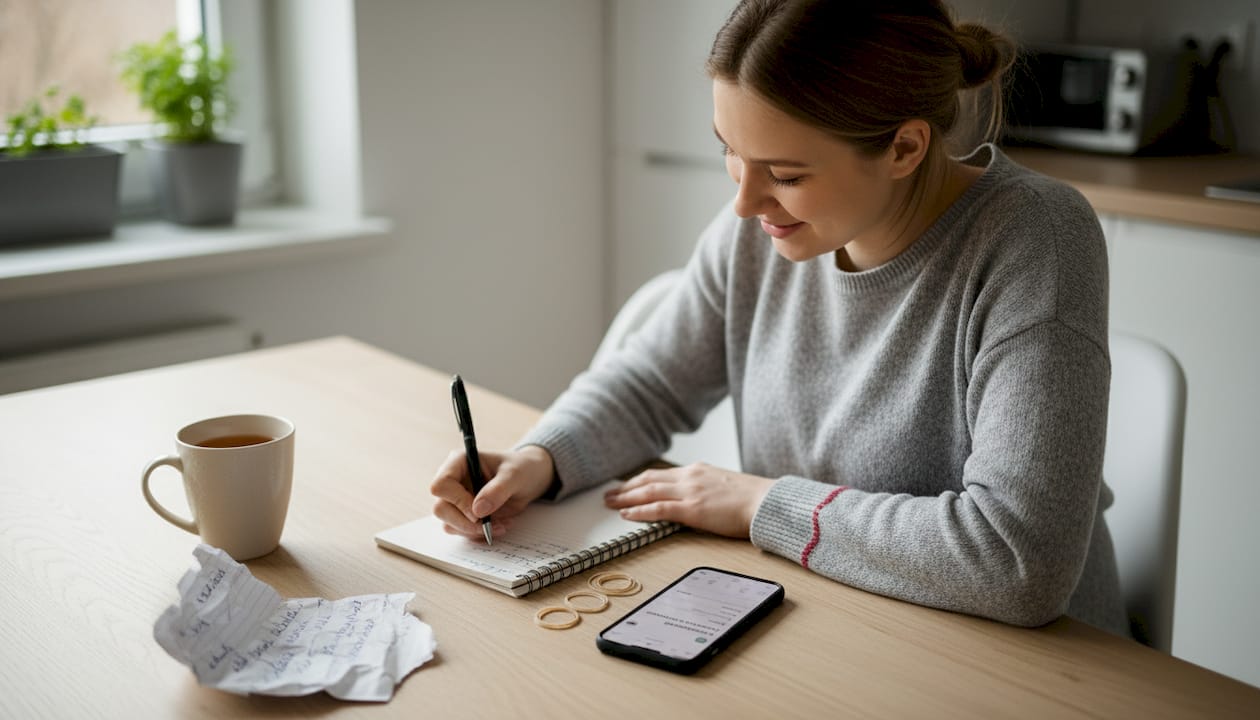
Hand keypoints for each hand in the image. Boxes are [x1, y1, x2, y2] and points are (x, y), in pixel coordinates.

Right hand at [430, 444, 555, 540]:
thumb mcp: (515, 475)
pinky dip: (480, 534)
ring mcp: (456, 500)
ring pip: (449, 524)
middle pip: (440, 509)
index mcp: (459, 462)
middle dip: (465, 523)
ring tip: (501, 524)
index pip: (441, 485)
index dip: (456, 501)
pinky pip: (462, 531)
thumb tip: (477, 510)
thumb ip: (498, 490)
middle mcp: (453, 481)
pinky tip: (500, 525)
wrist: (529, 479)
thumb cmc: (521, 469)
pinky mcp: (464, 515)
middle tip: (489, 526)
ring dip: (475, 531)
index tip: (478, 513)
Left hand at [603, 463, 774, 537]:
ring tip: (610, 504)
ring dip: (626, 498)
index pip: (660, 474)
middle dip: (626, 488)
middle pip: (649, 480)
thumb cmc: (751, 499)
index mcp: (697, 471)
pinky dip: (640, 511)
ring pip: (649, 492)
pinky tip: (626, 515)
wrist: (766, 502)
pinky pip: (659, 508)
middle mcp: (690, 477)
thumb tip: (694, 500)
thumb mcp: (724, 487)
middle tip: (609, 495)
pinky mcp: (693, 509)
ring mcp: (690, 492)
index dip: (639, 481)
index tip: (626, 486)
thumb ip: (705, 489)